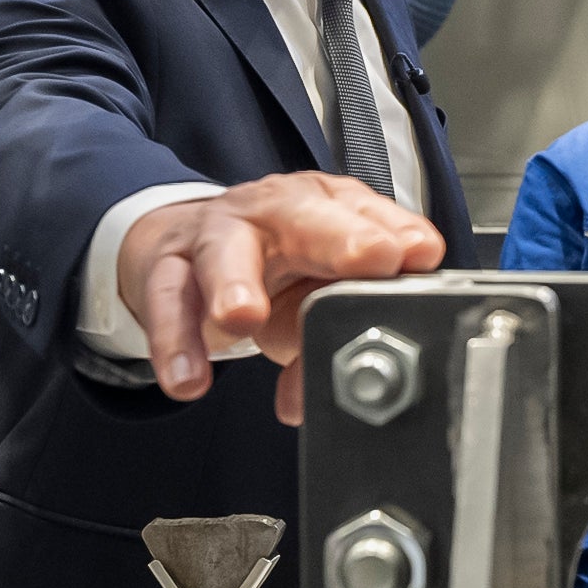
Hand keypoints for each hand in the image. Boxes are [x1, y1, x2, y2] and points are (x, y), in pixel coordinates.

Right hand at [118, 172, 443, 421]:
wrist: (184, 240)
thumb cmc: (269, 261)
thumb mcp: (318, 288)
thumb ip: (345, 325)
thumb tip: (362, 376)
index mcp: (325, 209)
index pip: (365, 215)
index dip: (394, 233)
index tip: (419, 254)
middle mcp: (273, 211)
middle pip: (305, 215)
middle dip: (341, 238)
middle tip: (373, 259)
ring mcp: (217, 233)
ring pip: (225, 248)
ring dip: (234, 281)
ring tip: (241, 317)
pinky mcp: (167, 265)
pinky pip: (169, 299)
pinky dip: (177, 339)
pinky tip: (188, 377)